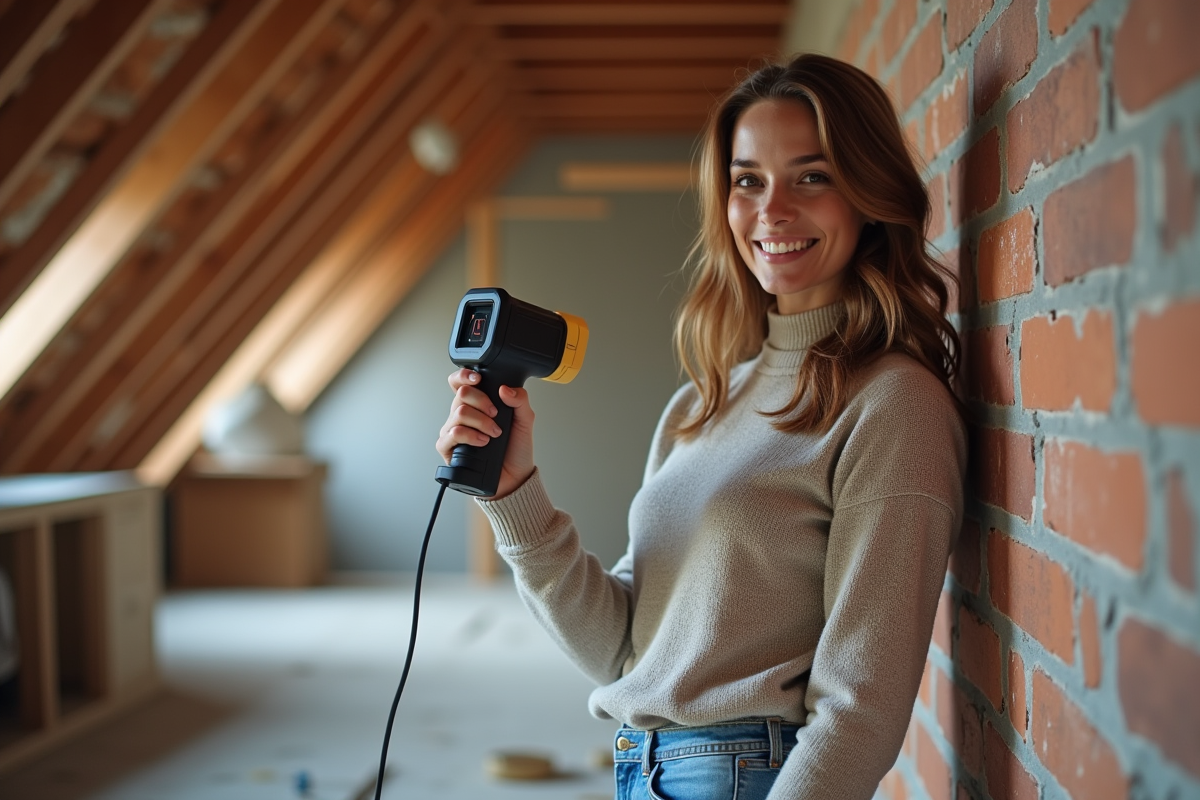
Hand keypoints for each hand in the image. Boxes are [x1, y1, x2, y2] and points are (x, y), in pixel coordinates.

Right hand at [436, 369, 535, 498]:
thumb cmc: (516, 449)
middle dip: (483, 402)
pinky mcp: (448, 448)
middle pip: (461, 394)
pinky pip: (452, 434)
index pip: (460, 382)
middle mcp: (462, 415)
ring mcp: (453, 430)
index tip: (478, 378)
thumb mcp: (525, 420)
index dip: (464, 375)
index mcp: (476, 404)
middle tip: (496, 415)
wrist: (514, 477)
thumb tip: (505, 388)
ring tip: (494, 433)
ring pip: (459, 413)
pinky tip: (483, 442)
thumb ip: (520, 400)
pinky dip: (471, 436)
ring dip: (481, 422)